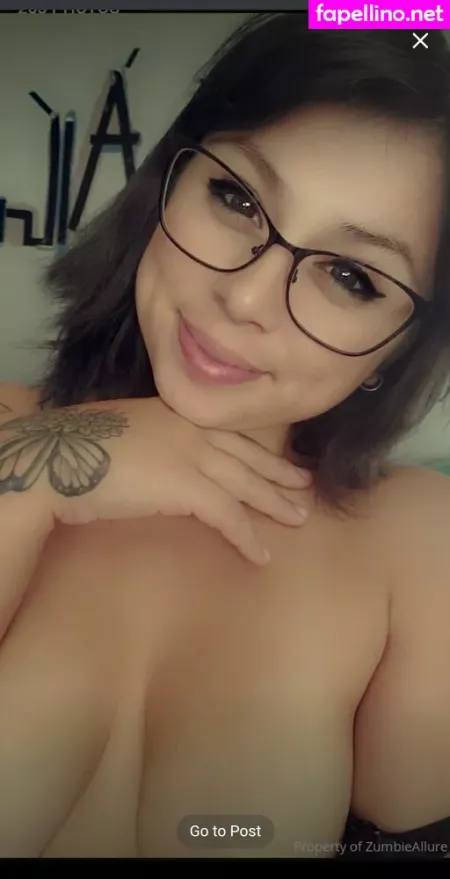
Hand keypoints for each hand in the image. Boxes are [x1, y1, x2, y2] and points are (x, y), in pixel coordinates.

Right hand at [0, 396, 310, 565]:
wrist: (58, 457)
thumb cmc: (79, 448)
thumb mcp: (125, 430)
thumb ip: (154, 438)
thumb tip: (162, 459)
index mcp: (177, 413)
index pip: (229, 433)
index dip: (257, 448)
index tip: (279, 458)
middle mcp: (191, 429)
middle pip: (247, 454)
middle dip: (278, 473)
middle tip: (305, 486)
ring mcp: (191, 455)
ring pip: (247, 482)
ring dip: (274, 503)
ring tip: (298, 518)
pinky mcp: (186, 486)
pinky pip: (228, 515)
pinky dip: (246, 535)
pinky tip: (260, 554)